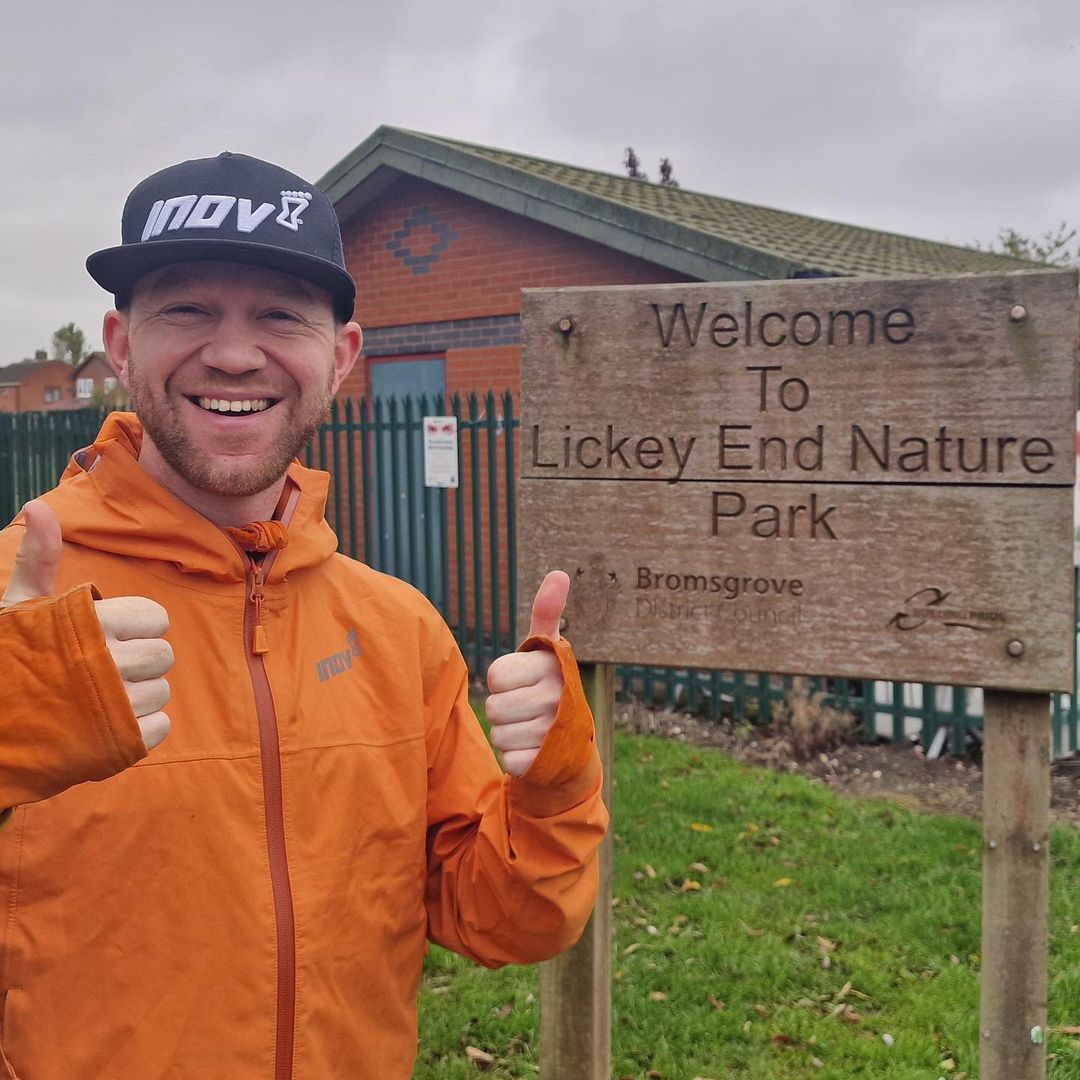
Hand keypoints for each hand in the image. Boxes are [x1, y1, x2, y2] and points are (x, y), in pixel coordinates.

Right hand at [2, 501, 172, 750]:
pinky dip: (142, 728)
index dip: (136, 627)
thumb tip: (38, 506)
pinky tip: (110, 724)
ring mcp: (116, 707)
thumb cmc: (9, 659)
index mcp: (92, 625)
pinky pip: (162, 726)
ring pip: (163, 691)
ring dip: (139, 696)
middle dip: (139, 661)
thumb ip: (39, 559)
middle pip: (164, 655)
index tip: (105, 635)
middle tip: (102, 669)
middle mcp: (109, 664)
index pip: (156, 619)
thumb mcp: (21, 606)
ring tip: (101, 699)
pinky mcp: (121, 744)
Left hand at [485, 571, 568, 776]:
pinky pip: (509, 759)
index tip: (524, 681)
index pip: (495, 676)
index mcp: (552, 666)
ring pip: (498, 733)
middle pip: (494, 707)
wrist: (574, 743)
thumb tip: (559, 573)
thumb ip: (547, 612)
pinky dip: (516, 758)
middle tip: (526, 708)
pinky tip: (535, 751)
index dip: (502, 682)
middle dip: (503, 710)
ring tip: (531, 728)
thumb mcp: (547, 649)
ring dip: (508, 734)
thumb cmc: (550, 685)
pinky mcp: (545, 762)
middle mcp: (557, 697)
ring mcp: (553, 732)